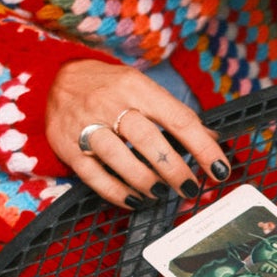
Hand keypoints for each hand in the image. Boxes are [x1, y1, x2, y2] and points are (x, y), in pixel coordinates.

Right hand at [48, 60, 228, 209]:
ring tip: (161, 193)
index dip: (203, 147)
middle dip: (174, 168)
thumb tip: (211, 139)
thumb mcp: (143, 88)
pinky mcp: (67, 146)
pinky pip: (93, 175)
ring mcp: (86, 125)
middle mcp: (111, 104)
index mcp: (137, 87)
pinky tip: (135, 200)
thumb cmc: (109, 86)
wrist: (56, 76)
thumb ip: (174, 113)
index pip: (178, 118)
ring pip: (118, 156)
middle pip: (148, 139)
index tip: (220, 169)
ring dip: (144, 180)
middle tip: (190, 187)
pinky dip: (116, 192)